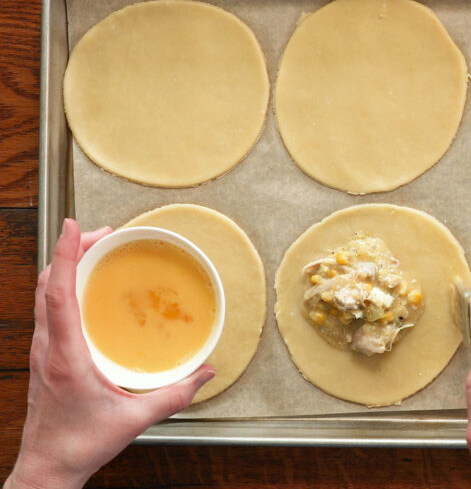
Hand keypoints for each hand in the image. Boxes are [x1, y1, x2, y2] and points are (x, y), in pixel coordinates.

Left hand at [5, 219, 214, 488]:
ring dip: (66, 266)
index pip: (59, 294)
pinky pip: (49, 308)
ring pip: (44, 293)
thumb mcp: (133, 420)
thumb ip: (174, 395)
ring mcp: (43, 350)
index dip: (67, 256)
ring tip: (95, 251)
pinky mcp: (46, 355)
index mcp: (65, 357)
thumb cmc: (79, 445)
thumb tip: (205, 372)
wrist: (47, 467)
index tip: (73, 227)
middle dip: (72, 251)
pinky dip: (65, 285)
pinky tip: (87, 287)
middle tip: (103, 234)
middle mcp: (48, 347)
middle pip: (48, 284)